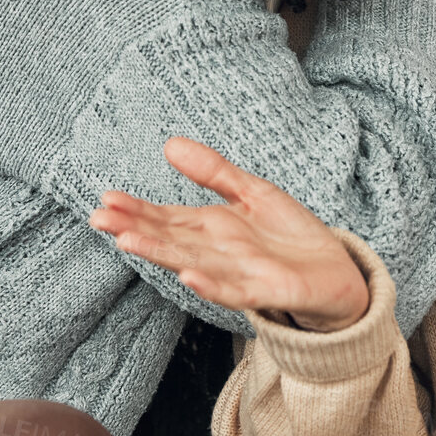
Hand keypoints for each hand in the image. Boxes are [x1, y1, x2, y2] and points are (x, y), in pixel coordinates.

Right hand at [89, 137, 369, 332]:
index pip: (167, 217)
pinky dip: (211, 285)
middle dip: (135, 228)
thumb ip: (214, 172)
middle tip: (98, 219)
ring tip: (128, 241)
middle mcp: (217, 252)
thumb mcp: (253, 192)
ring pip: (192, 262)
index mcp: (212, 228)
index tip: (106, 199)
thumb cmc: (290, 237)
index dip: (138, 209)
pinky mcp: (265, 292)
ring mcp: (238, 273)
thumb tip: (170, 144)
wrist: (336, 273)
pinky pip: (233, 290)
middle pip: (170, 239)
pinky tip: (188, 276)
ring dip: (161, 254)